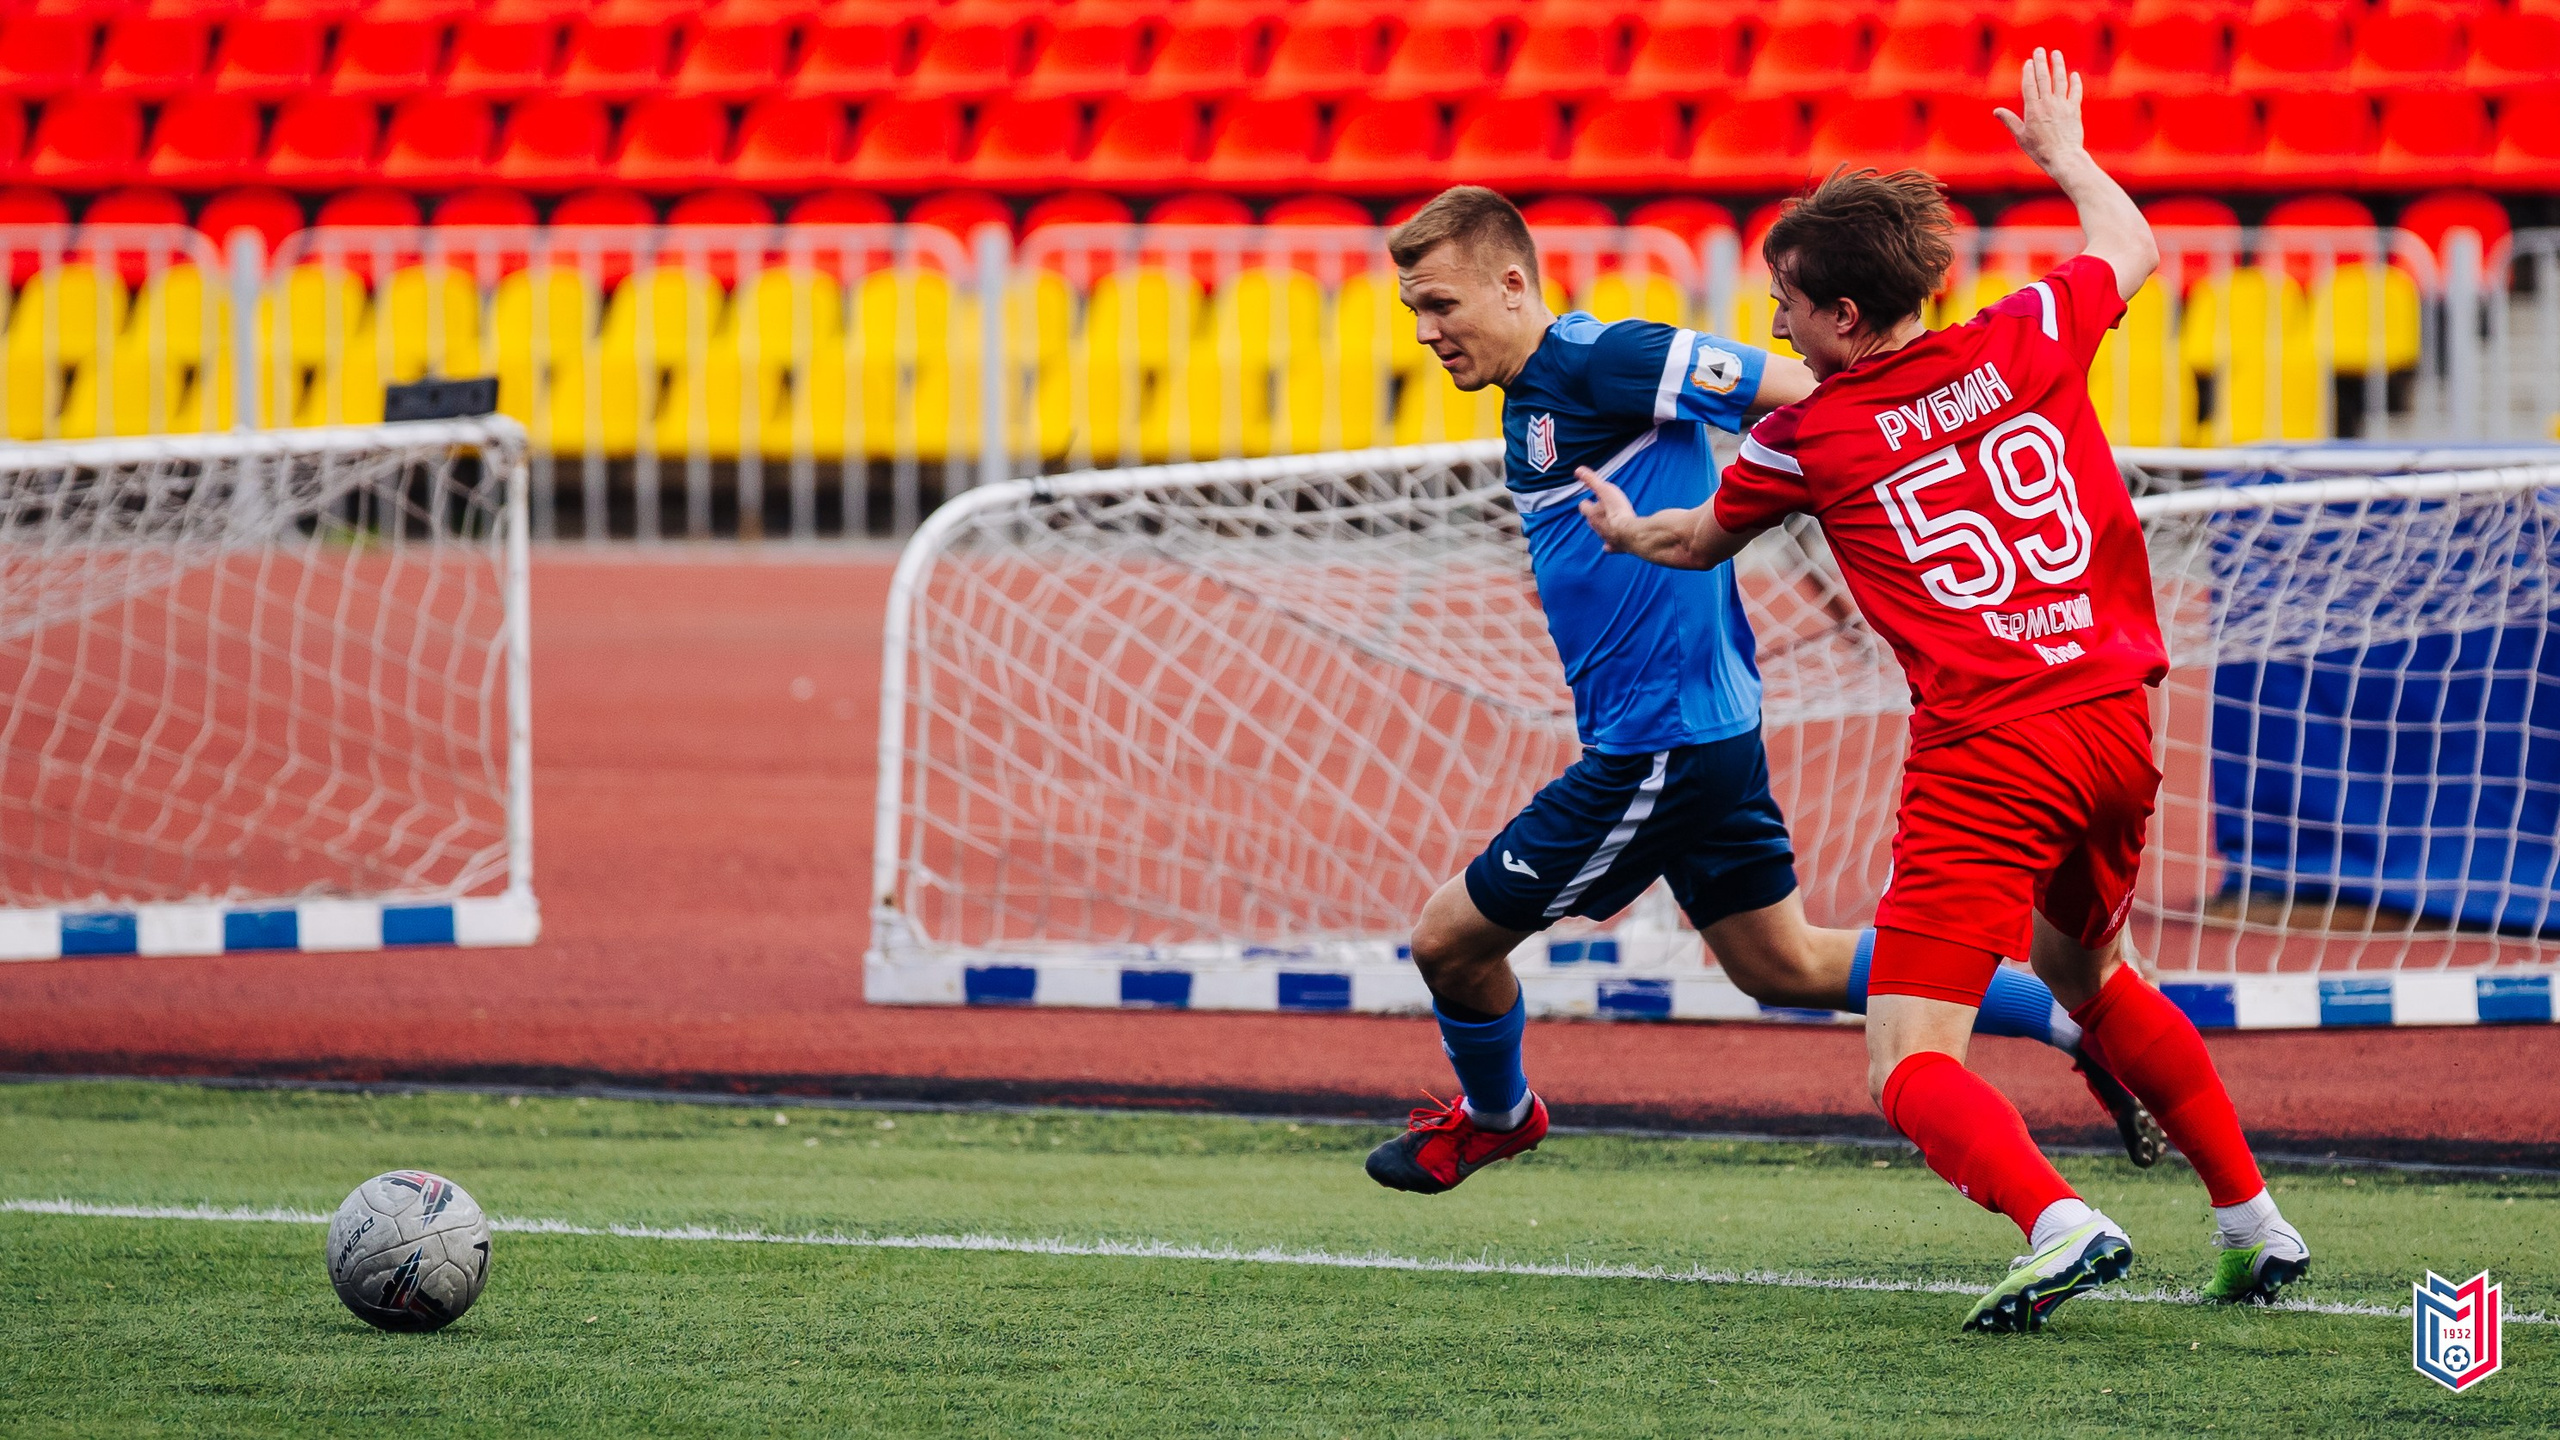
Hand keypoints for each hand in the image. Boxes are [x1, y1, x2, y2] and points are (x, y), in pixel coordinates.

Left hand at [1575, 468, 1634, 552]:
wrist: (1630, 533)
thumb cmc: (1617, 510)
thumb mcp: (1605, 490)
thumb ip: (1592, 480)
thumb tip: (1577, 469)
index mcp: (1592, 514)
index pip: (1584, 507)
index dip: (1587, 503)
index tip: (1589, 499)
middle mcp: (1596, 528)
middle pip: (1591, 521)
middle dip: (1594, 516)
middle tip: (1600, 510)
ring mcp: (1606, 538)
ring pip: (1600, 533)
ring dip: (1602, 528)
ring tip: (1608, 524)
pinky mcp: (1616, 546)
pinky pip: (1610, 547)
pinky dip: (1609, 545)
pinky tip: (1608, 547)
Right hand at [1993, 48, 2084, 175]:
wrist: (2063, 157)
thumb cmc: (2040, 150)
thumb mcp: (2021, 137)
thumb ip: (2010, 121)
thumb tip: (1996, 111)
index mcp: (2033, 109)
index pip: (2030, 85)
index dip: (2028, 72)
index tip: (2029, 62)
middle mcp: (2048, 103)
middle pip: (2044, 78)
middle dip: (2041, 62)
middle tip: (2040, 50)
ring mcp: (2062, 105)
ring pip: (2060, 80)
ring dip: (2058, 65)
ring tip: (2056, 54)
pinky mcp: (2074, 110)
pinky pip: (2075, 92)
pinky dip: (2075, 82)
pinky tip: (2073, 75)